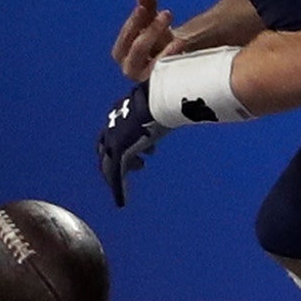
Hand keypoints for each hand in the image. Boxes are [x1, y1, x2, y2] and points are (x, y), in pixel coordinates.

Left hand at [96, 81, 168, 206]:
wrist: (158, 101)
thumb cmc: (167, 98)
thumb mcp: (168, 104)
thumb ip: (172, 109)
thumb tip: (194, 106)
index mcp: (123, 111)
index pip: (117, 130)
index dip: (128, 142)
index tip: (145, 151)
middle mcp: (113, 125)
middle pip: (107, 149)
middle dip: (120, 159)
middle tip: (140, 165)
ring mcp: (114, 140)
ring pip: (109, 165)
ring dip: (120, 175)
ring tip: (138, 179)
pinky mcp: (118, 154)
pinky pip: (115, 176)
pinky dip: (118, 190)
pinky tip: (122, 202)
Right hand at [112, 0, 188, 81]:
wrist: (173, 59)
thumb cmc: (158, 40)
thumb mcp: (152, 21)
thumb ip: (147, 4)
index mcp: (122, 53)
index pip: (124, 39)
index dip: (133, 23)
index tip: (143, 8)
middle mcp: (131, 68)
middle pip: (137, 50)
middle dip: (151, 31)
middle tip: (166, 14)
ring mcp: (147, 79)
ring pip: (152, 65)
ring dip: (164, 51)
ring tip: (178, 38)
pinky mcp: (163, 84)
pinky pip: (167, 76)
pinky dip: (174, 63)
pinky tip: (182, 51)